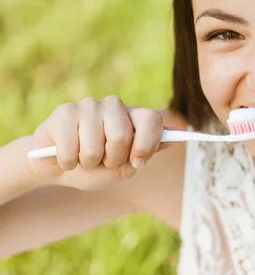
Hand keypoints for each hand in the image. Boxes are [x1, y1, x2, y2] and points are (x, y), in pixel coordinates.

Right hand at [28, 95, 176, 190]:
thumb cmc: (96, 167)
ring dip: (88, 164)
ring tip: (83, 159)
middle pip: (121, 136)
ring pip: (94, 147)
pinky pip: (70, 150)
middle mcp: (115, 106)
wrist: (58, 168)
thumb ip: (145, 155)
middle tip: (103, 162)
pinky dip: (68, 163)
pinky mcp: (64, 112)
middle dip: (112, 160)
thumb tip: (176, 138)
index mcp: (134, 117)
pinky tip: (66, 157)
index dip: (146, 144)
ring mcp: (89, 105)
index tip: (137, 163)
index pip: (152, 119)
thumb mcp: (123, 169)